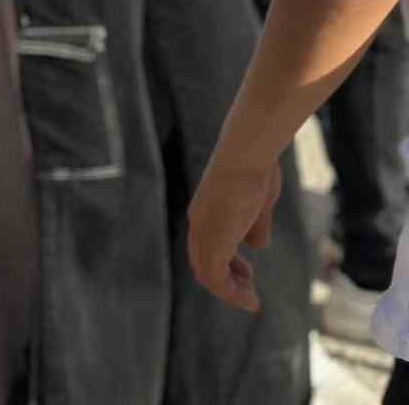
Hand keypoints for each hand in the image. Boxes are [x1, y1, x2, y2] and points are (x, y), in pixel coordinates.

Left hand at [188, 156, 281, 312]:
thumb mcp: (258, 203)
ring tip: (250, 301)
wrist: (246, 157)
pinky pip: (214, 277)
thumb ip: (255, 225)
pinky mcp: (212, 241)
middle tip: (248, 291)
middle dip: (226, 281)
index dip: (227, 263)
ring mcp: (203, 232)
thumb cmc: (255, 172)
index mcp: (206, 212)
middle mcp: (199, 224)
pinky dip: (230, 293)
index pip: (207, 245)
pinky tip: (250, 300)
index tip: (247, 274)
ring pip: (207, 273)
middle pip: (203, 262)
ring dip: (229, 292)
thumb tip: (256, 245)